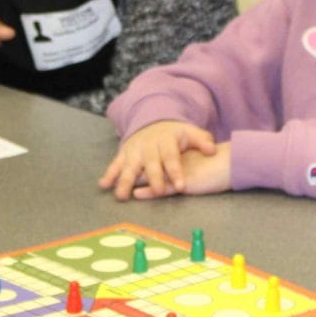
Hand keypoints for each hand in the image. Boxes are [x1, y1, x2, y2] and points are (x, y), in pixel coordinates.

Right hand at [99, 120, 216, 199]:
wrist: (154, 121)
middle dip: (153, 178)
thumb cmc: (176, 134)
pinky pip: (115, 163)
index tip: (181, 186)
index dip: (176, 171)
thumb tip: (212, 150)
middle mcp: (148, 145)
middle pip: (150, 163)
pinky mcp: (124, 152)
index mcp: (166, 140)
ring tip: (121, 195)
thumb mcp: (191, 133)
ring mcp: (134, 149)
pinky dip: (109, 174)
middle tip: (157, 192)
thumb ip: (202, 141)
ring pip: (129, 165)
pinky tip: (104, 185)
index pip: (172, 157)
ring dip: (124, 180)